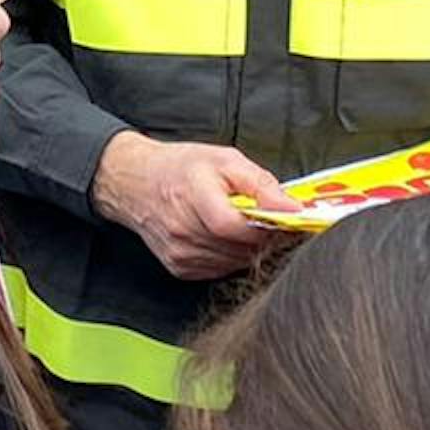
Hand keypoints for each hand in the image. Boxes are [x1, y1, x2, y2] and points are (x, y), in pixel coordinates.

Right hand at [91, 131, 297, 279]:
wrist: (136, 184)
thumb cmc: (181, 168)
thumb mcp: (224, 159)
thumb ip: (261, 184)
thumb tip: (294, 208)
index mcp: (193, 196)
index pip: (236, 226)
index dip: (267, 225)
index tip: (286, 217)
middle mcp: (183, 231)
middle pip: (241, 248)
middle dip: (264, 235)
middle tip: (270, 218)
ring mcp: (181, 254)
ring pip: (236, 262)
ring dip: (250, 247)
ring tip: (246, 223)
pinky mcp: (181, 269)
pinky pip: (221, 269)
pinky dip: (232, 255)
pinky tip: (226, 236)